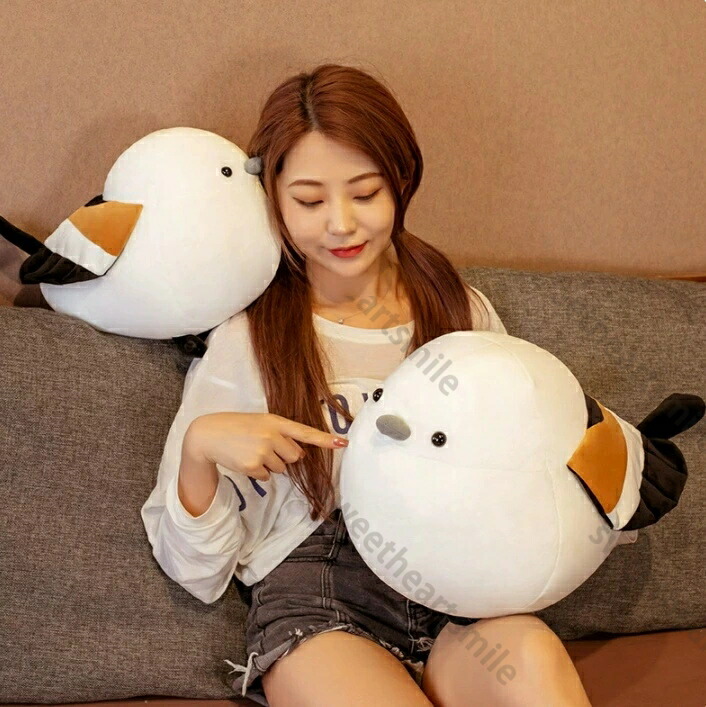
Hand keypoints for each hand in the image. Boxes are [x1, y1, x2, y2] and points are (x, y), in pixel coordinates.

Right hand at [183, 412, 347, 480]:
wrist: (209, 434)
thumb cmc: (238, 427)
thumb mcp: (261, 423)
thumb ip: (281, 434)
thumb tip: (299, 455)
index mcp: (276, 421)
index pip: (305, 432)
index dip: (325, 439)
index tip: (343, 443)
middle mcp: (272, 435)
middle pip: (296, 456)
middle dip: (285, 457)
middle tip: (265, 448)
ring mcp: (262, 451)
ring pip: (282, 468)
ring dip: (270, 465)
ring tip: (252, 451)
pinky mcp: (252, 466)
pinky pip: (267, 477)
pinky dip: (258, 473)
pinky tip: (245, 460)